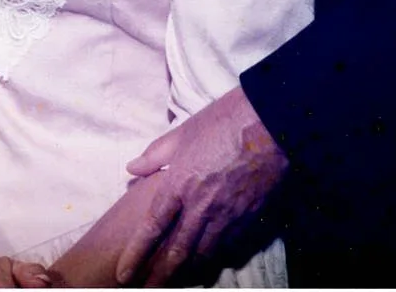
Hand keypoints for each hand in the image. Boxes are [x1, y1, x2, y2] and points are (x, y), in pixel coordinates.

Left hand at [115, 87, 287, 286]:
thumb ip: (156, 154)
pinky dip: (215, 259)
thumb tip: (132, 168)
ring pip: (203, 254)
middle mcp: (201, 206)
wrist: (272, 121)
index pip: (152, 227)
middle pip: (176, 251)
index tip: (123, 273)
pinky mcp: (249, 218)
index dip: (136, 253)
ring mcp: (227, 215)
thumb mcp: (185, 131)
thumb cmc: (225, 119)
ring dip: (187, 271)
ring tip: (175, 281)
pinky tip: (209, 264)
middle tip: (147, 290)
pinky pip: (228, 247)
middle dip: (159, 275)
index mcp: (180, 182)